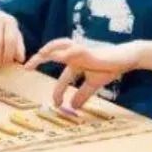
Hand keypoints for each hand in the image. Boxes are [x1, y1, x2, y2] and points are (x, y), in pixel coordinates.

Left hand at [24, 38, 141, 107]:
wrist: (126, 58)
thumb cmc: (109, 67)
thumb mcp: (93, 84)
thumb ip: (82, 94)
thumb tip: (74, 107)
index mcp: (74, 63)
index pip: (62, 77)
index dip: (58, 91)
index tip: (56, 104)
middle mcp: (74, 55)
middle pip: (52, 53)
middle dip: (38, 59)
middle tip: (26, 67)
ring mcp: (81, 51)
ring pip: (60, 45)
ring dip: (49, 48)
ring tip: (40, 53)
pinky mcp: (89, 50)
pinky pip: (74, 49)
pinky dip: (65, 52)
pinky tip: (58, 55)